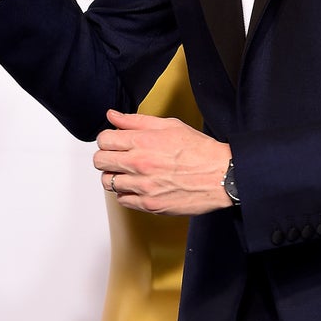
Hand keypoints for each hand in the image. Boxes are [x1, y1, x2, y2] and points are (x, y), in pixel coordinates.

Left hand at [94, 110, 232, 215]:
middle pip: (100, 161)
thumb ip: (136, 121)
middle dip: (106, 156)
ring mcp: (143, 187)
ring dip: (115, 175)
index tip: (114, 141)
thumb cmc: (199, 150)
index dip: (107, 139)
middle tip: (118, 156)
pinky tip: (138, 185)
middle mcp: (139, 164)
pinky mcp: (150, 205)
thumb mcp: (168, 125)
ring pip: (108, 182)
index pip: (104, 140)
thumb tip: (113, 116)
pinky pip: (122, 200)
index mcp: (143, 142)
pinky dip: (126, 192)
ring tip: (128, 172)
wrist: (220, 176)